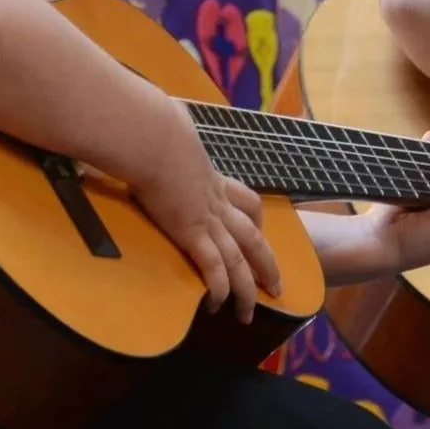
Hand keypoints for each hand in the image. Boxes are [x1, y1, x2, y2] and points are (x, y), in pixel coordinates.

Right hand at [125, 98, 280, 323]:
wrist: (156, 138)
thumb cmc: (157, 129)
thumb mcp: (170, 129)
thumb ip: (167, 129)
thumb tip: (152, 115)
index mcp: (213, 179)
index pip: (246, 201)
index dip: (254, 219)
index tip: (257, 230)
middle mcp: (217, 202)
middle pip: (254, 237)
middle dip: (267, 265)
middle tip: (277, 286)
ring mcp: (208, 218)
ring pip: (240, 259)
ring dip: (248, 288)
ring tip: (249, 313)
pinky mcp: (192, 231)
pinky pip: (213, 266)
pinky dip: (219, 287)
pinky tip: (217, 305)